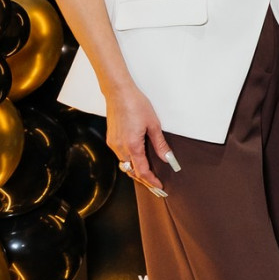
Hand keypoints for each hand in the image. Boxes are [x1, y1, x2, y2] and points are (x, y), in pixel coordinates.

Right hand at [105, 84, 176, 198]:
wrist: (118, 93)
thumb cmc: (136, 104)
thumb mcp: (153, 124)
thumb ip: (160, 144)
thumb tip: (167, 158)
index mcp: (132, 145)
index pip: (142, 171)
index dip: (151, 181)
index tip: (159, 187)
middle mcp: (120, 147)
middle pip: (131, 171)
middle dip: (143, 180)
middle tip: (155, 186)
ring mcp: (113, 143)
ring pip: (125, 164)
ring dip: (136, 171)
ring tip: (149, 175)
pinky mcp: (111, 139)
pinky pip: (120, 156)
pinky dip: (129, 161)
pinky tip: (137, 159)